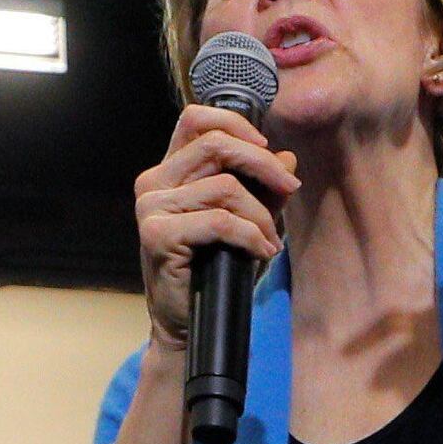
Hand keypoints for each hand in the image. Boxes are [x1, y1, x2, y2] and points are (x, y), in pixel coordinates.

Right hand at [133, 101, 293, 350]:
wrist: (190, 324)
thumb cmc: (216, 271)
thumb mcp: (248, 221)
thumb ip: (263, 189)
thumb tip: (288, 156)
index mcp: (169, 171)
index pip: (195, 119)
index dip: (234, 124)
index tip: (267, 149)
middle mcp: (153, 183)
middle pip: (216, 146)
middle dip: (262, 164)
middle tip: (290, 185)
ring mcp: (151, 208)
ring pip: (224, 187)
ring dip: (260, 216)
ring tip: (270, 242)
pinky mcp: (158, 235)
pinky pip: (220, 221)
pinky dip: (250, 236)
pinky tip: (261, 253)